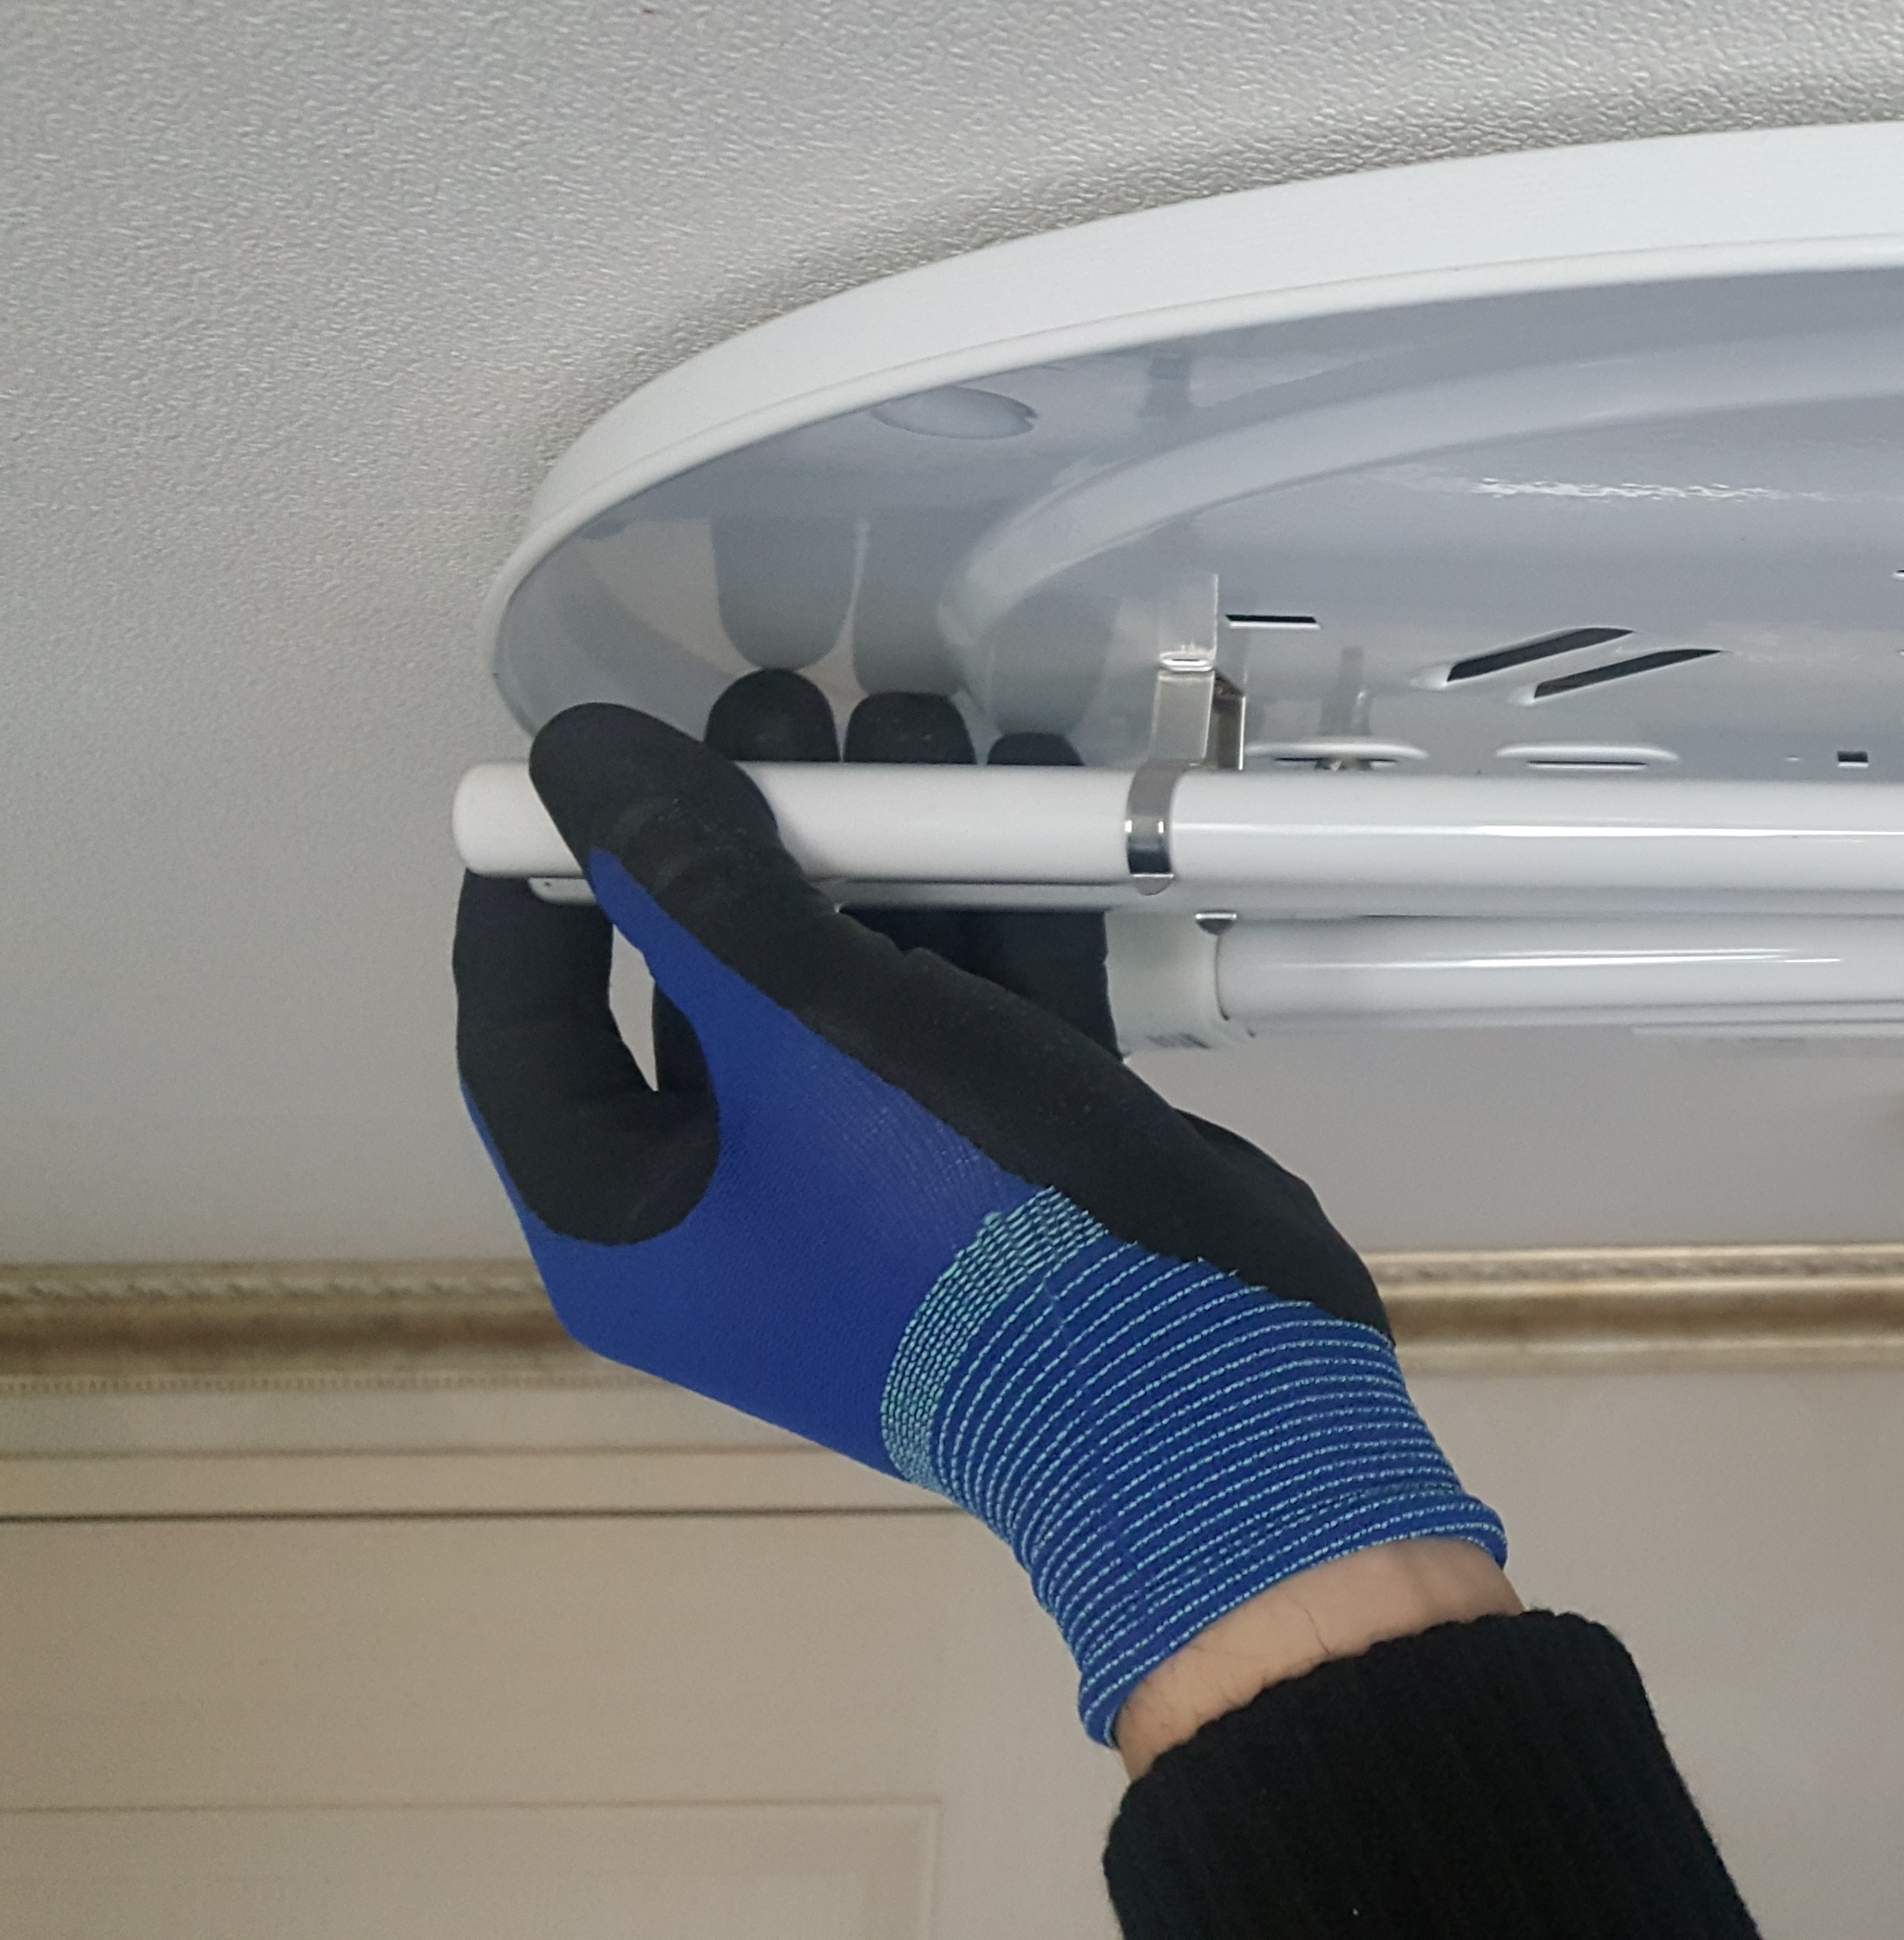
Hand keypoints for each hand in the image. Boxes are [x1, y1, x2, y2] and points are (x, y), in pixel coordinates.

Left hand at [453, 692, 1510, 1746]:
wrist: (1197, 1377)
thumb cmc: (956, 1223)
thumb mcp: (813, 1036)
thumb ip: (691, 884)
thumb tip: (570, 753)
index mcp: (634, 1221)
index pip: (526, 1028)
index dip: (542, 881)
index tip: (589, 757)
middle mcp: (739, 1206)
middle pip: (707, 981)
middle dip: (757, 830)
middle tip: (790, 708)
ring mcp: (878, 1188)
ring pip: (853, 982)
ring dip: (893, 847)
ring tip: (925, 713)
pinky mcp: (1004, 1164)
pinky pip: (971, 1013)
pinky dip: (1000, 908)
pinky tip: (1032, 787)